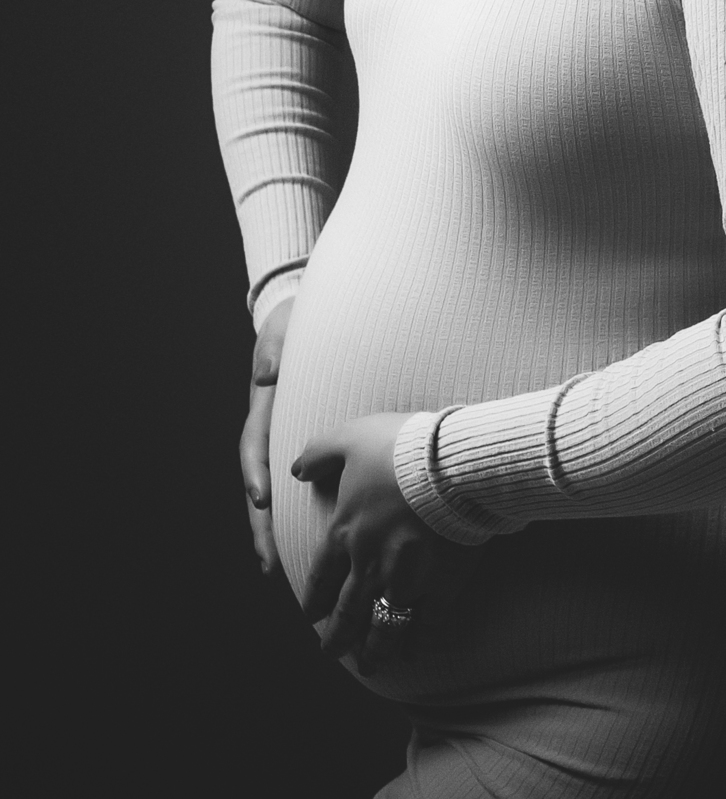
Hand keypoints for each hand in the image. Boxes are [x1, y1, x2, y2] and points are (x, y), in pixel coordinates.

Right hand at [240, 296, 293, 574]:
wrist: (300, 319)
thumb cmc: (291, 326)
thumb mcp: (282, 329)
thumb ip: (274, 348)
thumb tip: (269, 374)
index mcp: (264, 406)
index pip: (255, 444)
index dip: (256, 473)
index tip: (261, 498)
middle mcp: (270, 430)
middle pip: (260, 483)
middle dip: (261, 523)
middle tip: (268, 559)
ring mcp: (282, 441)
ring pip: (273, 492)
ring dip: (274, 529)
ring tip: (278, 568)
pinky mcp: (300, 447)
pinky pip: (296, 486)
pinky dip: (295, 515)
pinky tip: (306, 544)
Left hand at [292, 413, 482, 671]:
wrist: (453, 463)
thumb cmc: (399, 446)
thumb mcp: (349, 437)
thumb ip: (319, 453)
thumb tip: (296, 469)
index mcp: (345, 533)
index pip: (321, 578)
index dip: (315, 601)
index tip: (312, 617)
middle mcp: (369, 565)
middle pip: (347, 612)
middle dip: (337, 637)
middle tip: (331, 653)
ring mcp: (405, 581)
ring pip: (382, 627)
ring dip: (373, 650)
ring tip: (369, 666)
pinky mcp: (441, 586)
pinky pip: (426, 625)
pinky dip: (417, 642)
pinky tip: (412, 652)